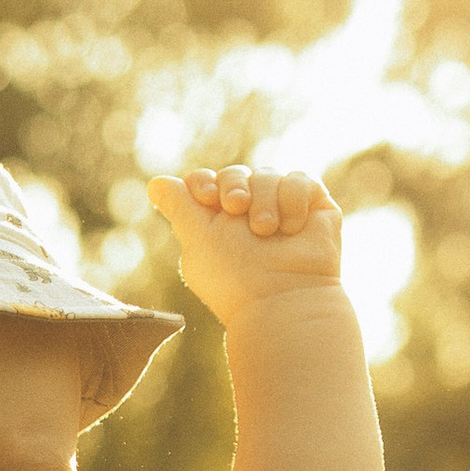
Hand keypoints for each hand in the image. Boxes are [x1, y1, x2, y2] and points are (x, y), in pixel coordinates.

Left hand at [148, 164, 342, 329]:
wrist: (283, 297)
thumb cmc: (236, 276)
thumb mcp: (199, 238)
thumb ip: (179, 207)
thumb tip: (155, 183)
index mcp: (216, 223)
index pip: (206, 182)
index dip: (203, 181)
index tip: (204, 196)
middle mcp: (249, 214)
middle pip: (235, 173)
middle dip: (233, 186)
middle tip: (236, 208)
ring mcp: (282, 209)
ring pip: (268, 174)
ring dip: (264, 200)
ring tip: (266, 231)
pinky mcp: (313, 207)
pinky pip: (300, 180)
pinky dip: (292, 199)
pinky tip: (291, 229)